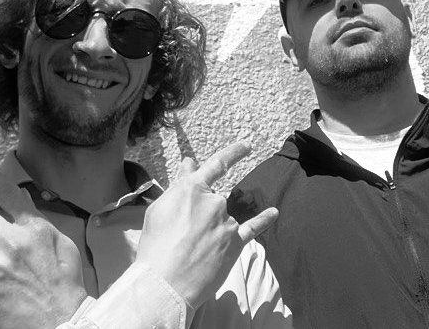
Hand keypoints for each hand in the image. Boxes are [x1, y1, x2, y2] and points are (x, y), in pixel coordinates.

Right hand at [137, 142, 278, 306]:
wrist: (165, 283)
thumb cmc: (155, 245)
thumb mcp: (159, 209)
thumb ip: (179, 184)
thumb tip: (190, 163)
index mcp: (192, 189)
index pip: (217, 164)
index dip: (234, 152)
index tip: (246, 146)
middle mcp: (213, 201)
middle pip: (213, 198)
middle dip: (201, 212)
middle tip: (183, 232)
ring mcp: (226, 222)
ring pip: (223, 217)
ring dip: (211, 229)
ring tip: (189, 250)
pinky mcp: (235, 242)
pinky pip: (253, 227)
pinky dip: (264, 219)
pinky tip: (274, 212)